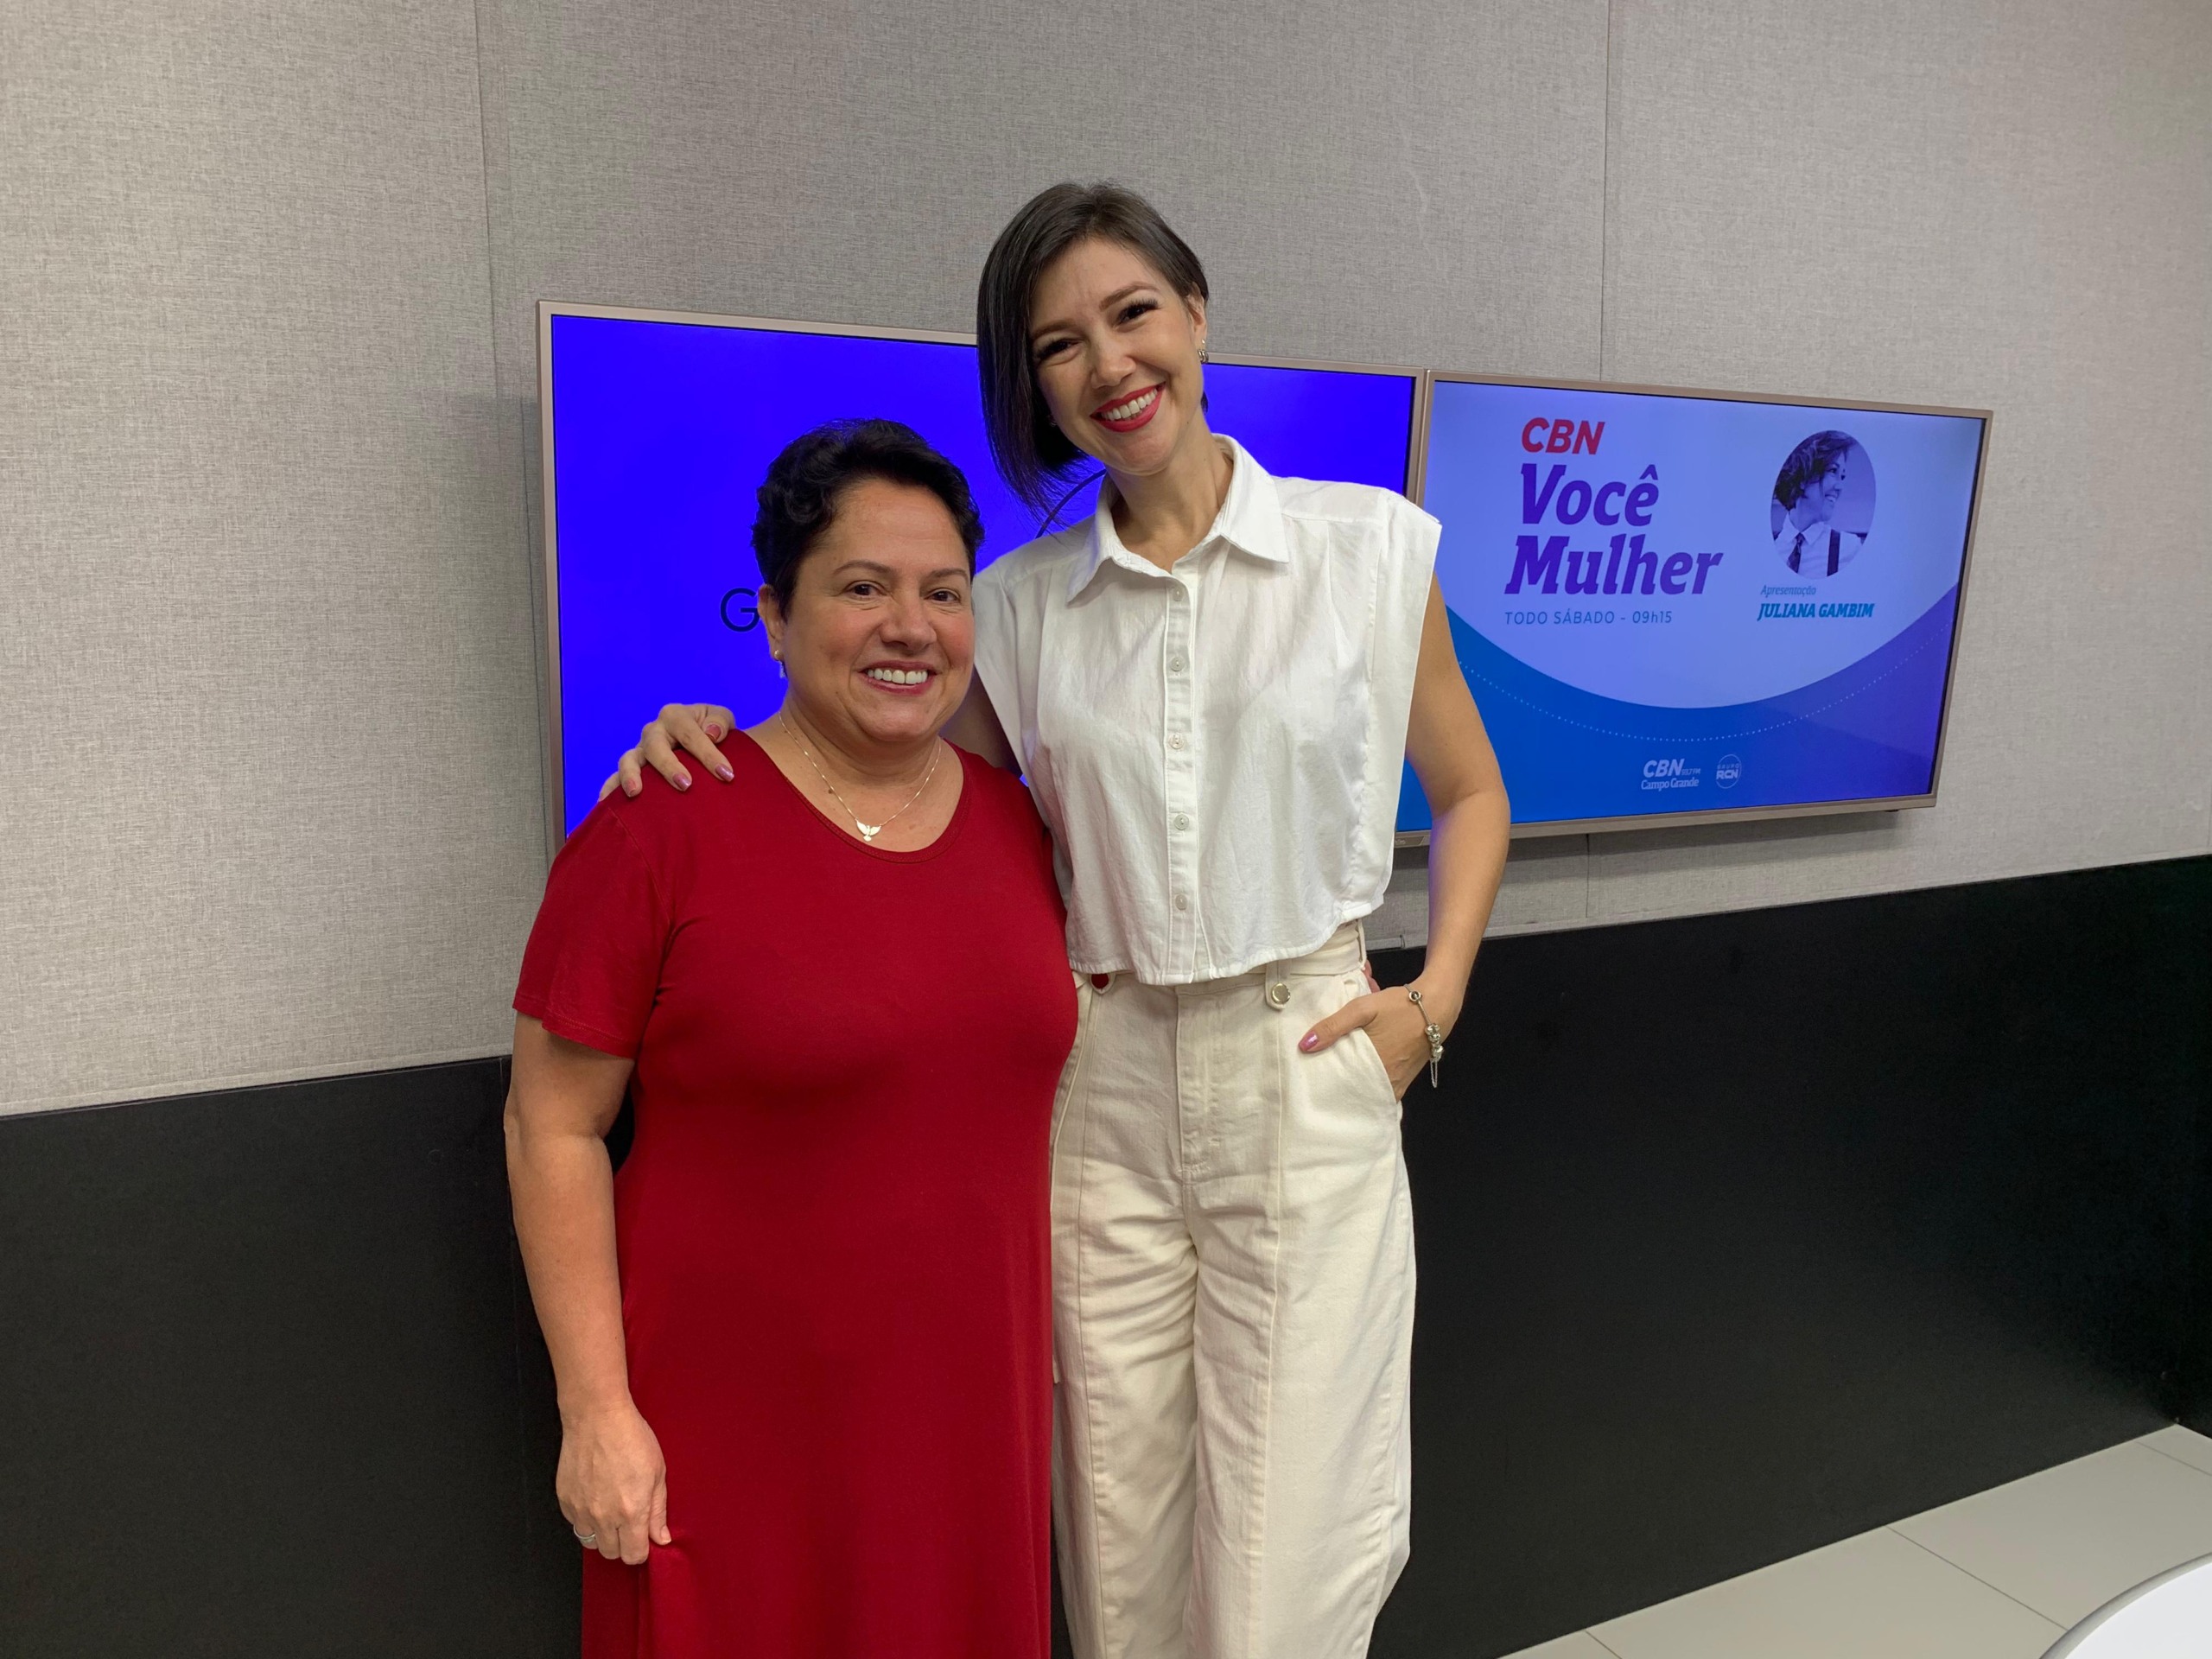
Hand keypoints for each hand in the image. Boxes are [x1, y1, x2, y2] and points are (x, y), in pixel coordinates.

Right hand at [556, 1399, 671, 1564]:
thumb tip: (660, 1538)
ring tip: (610, 1510)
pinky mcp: (565, 1501)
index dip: (640, 1550)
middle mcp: (604, 1517)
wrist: (597, 1417)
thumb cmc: (631, 1439)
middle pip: (611, 1553)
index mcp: (631, 1512)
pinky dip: (585, 1518)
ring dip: (602, 1534)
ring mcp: (581, 1510)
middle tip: (628, 1522)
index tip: (642, 1539)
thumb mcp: (657, 1472)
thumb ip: (658, 1510)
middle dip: (622, 1543)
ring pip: (591, 1541)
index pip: (633, 1555)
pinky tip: (595, 1497)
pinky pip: (575, 1523)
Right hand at [598, 703, 737, 800]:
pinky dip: (609, 789)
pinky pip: (616, 777)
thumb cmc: (712, 728)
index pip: (691, 733)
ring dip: (630, 776)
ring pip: (629, 759)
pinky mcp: (635, 768)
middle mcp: (655, 731)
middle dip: (669, 766)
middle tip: (685, 785)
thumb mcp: (721, 718)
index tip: (727, 775)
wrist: (703, 737)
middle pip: (656, 745)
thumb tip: (712, 734)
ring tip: (636, 793)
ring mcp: (641, 750)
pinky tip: (604, 804)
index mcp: (676, 716)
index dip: (708, 754)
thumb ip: (720, 723)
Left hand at [1299, 979, 1458, 1098]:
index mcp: (1374, 1069)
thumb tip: (1305, 1045)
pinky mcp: (1405, 1079)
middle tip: (1322, 1076)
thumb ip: (1334, 1026)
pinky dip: (1370, 1079)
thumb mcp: (1362, 1009)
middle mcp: (1387, 1082)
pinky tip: (1360, 1069)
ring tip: (1338, 1071)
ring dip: (1355, 1081)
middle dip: (1339, 1083)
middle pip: (1355, 1090)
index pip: (1343, 1089)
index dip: (1327, 1085)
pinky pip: (1382, 1085)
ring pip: (1368, 1087)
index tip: (1312, 1082)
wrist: (1436, 1006)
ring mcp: (1398, 1083)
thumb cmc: (1399, 1007)